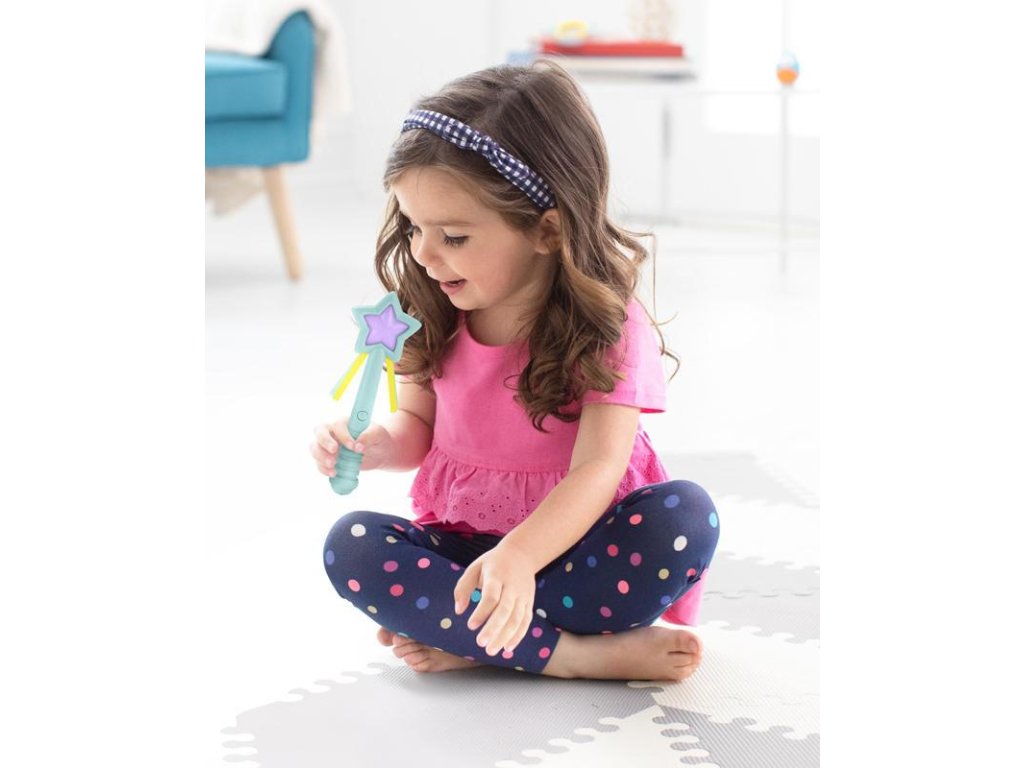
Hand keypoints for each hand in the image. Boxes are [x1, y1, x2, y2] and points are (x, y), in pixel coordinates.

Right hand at [310, 419, 392, 474]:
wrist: (379, 453)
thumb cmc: (378, 438)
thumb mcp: (379, 434)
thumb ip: (369, 436)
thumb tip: (358, 445)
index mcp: (345, 422)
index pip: (338, 425)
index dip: (343, 435)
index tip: (353, 446)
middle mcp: (333, 432)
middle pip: (319, 432)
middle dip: (325, 443)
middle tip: (335, 453)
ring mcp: (328, 445)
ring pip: (315, 448)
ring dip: (321, 457)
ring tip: (333, 466)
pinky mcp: (328, 459)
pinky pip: (319, 463)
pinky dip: (323, 469)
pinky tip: (333, 473)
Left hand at [453, 540, 536, 656]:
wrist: (522, 553)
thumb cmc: (493, 563)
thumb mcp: (475, 567)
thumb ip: (463, 588)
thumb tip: (459, 610)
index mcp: (497, 575)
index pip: (491, 596)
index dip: (482, 612)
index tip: (471, 625)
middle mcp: (512, 586)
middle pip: (505, 610)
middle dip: (494, 629)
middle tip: (481, 643)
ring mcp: (523, 595)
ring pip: (517, 619)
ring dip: (505, 636)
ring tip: (492, 651)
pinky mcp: (529, 602)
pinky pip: (525, 621)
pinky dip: (518, 636)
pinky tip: (507, 648)